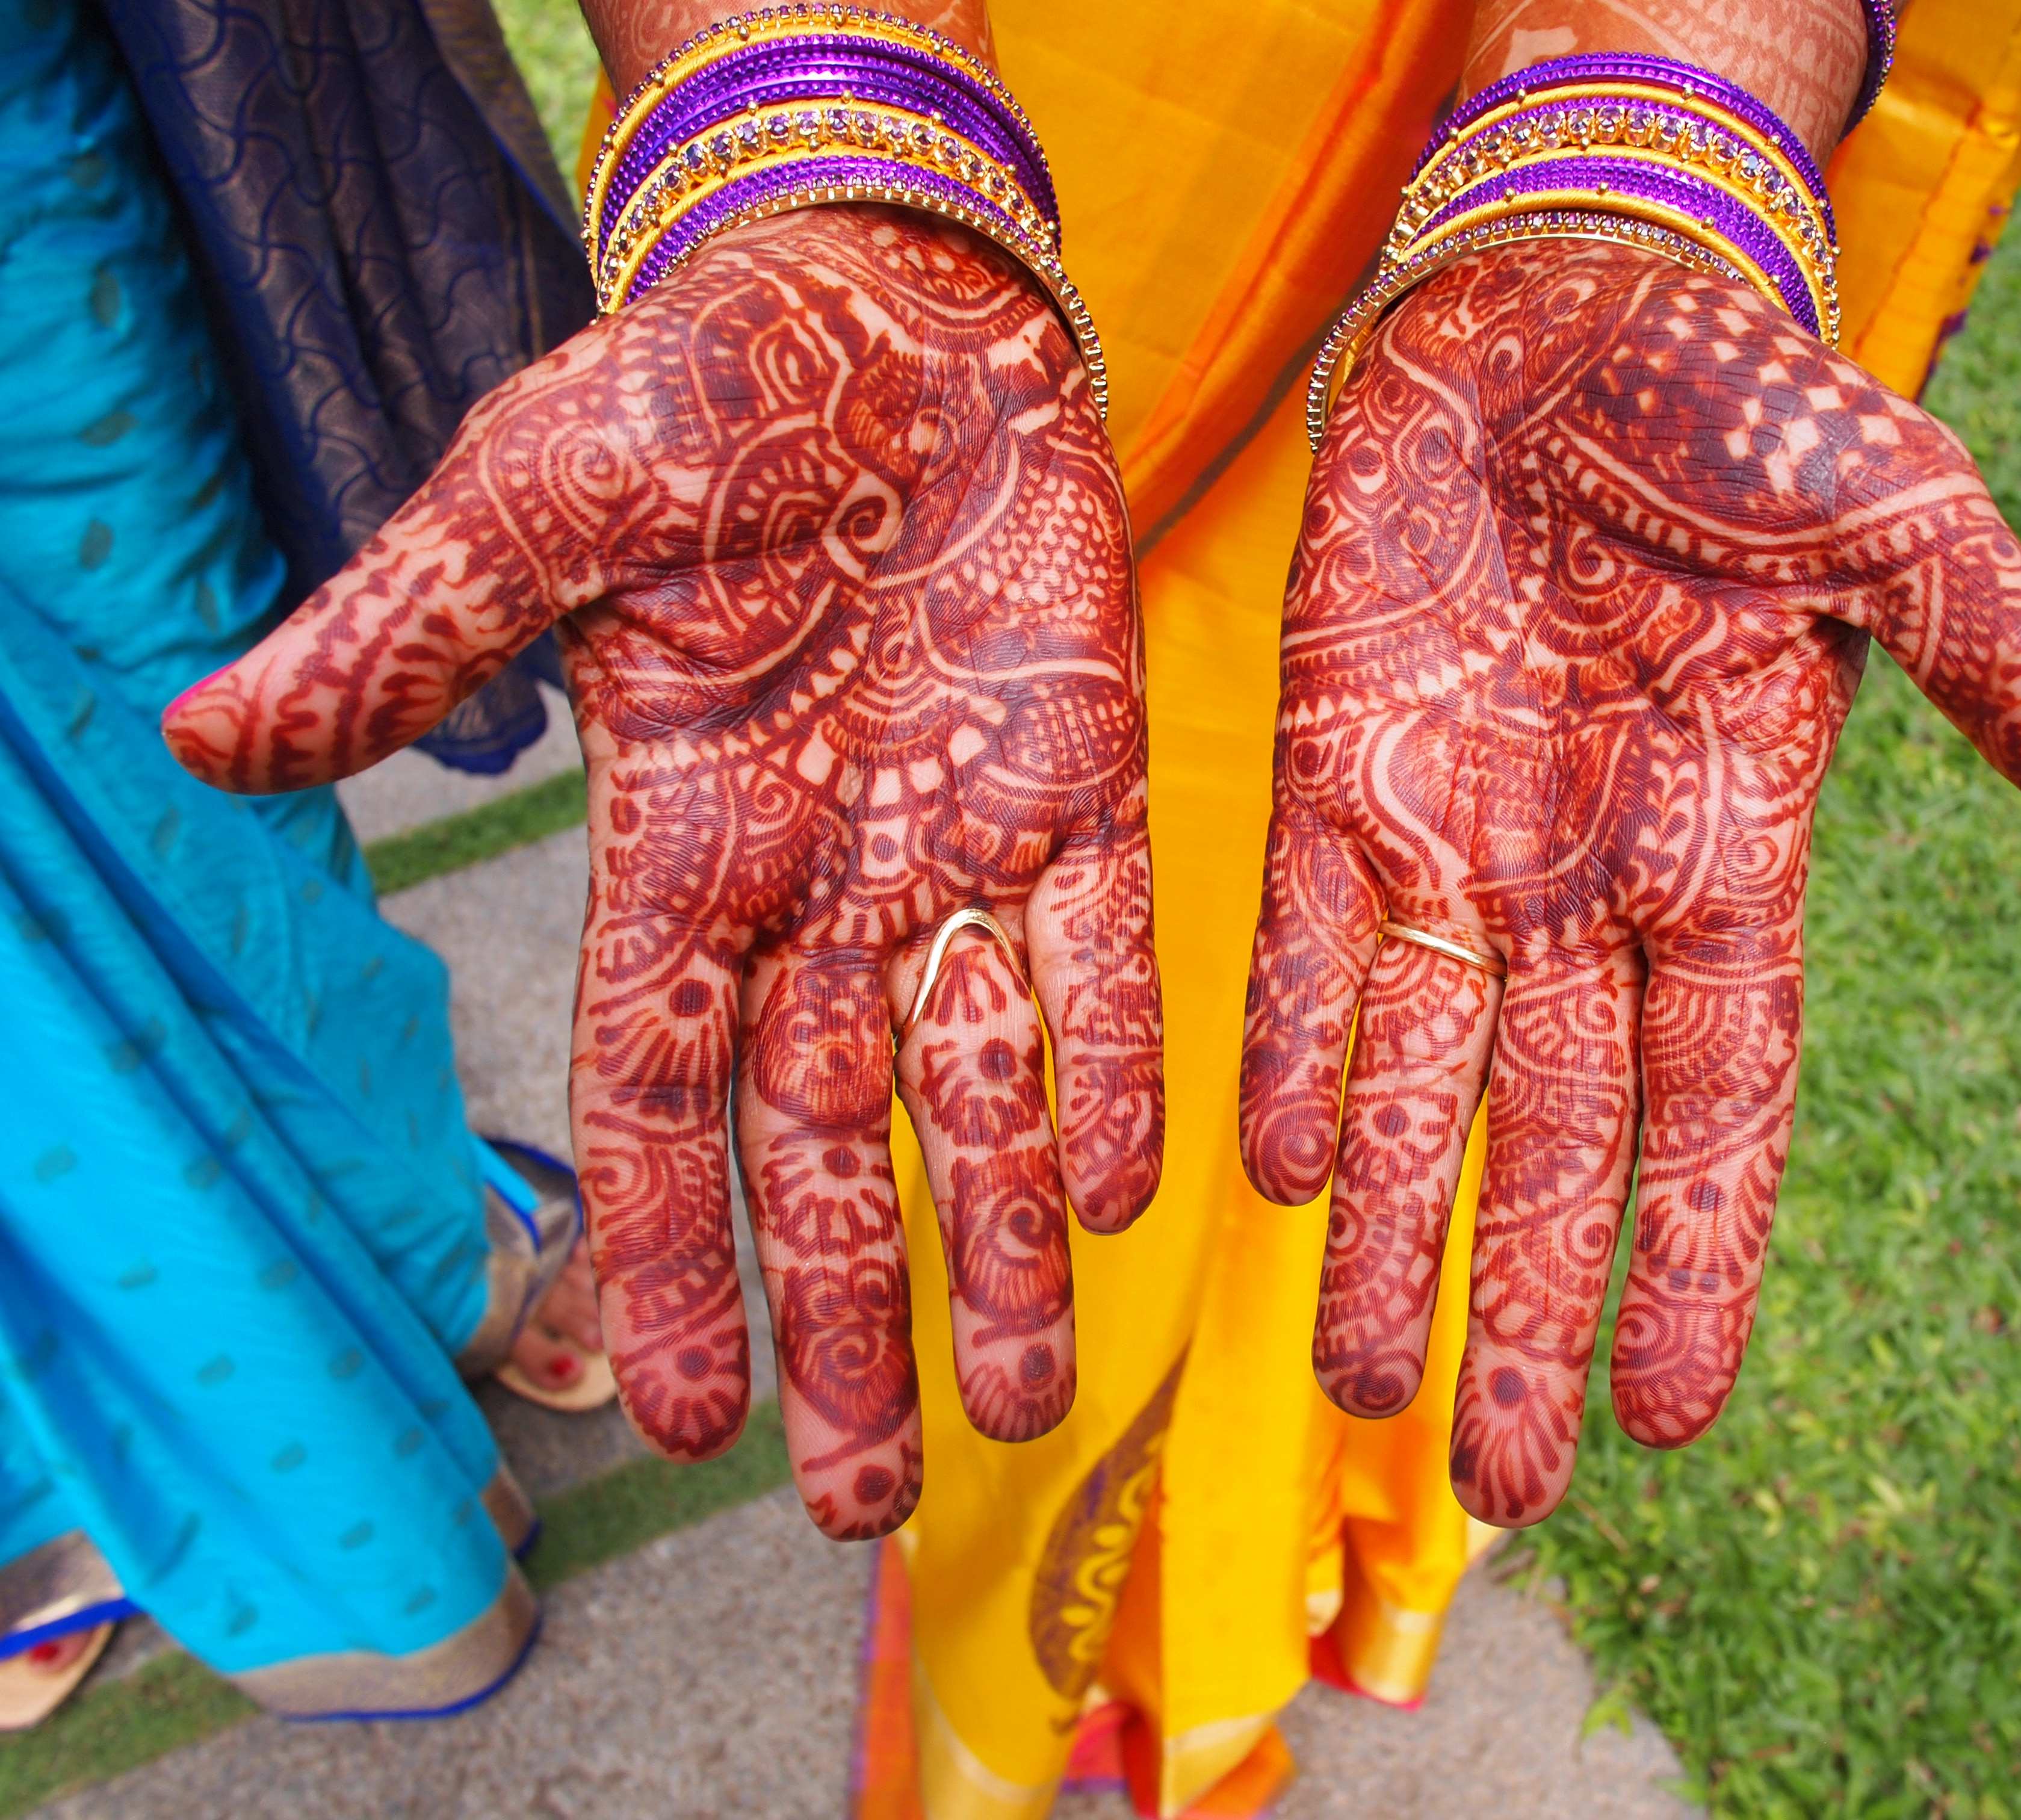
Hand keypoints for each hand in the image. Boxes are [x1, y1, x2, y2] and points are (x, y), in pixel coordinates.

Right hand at [165, 206, 1162, 1538]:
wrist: (880, 300)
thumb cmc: (693, 390)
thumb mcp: (533, 508)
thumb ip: (408, 639)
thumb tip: (209, 737)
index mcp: (684, 849)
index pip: (662, 1104)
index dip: (671, 1262)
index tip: (689, 1420)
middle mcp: (823, 890)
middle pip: (827, 1154)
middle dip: (848, 1320)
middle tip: (866, 1496)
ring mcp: (956, 851)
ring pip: (977, 1095)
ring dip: (997, 1252)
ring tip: (1017, 1408)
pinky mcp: (1080, 787)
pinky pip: (1102, 964)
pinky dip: (1114, 1074)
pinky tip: (1126, 1198)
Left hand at [1238, 242, 2020, 1526]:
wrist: (1561, 300)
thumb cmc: (1746, 406)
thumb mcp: (1906, 530)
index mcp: (1729, 858)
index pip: (1717, 1107)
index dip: (1694, 1259)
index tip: (1666, 1417)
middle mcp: (1584, 890)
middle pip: (1555, 1141)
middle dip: (1525, 1307)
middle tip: (1498, 1485)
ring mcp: (1455, 842)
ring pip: (1419, 1080)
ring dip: (1393, 1234)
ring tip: (1363, 1391)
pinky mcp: (1337, 773)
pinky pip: (1310, 950)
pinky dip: (1298, 1054)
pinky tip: (1281, 1172)